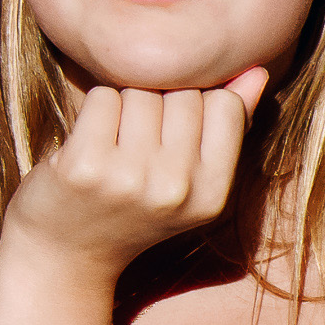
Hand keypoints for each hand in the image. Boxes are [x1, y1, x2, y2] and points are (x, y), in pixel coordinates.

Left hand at [0, 65, 268, 324]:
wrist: (67, 253)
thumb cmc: (133, 206)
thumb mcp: (191, 179)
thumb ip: (229, 125)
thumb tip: (257, 71)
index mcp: (213, 196)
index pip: (226, 106)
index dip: (200, 104)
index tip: (176, 130)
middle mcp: (177, 190)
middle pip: (183, 94)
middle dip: (160, 102)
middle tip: (140, 140)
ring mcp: (131, 179)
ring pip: (141, 91)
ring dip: (125, 103)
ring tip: (116, 142)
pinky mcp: (86, 166)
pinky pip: (104, 97)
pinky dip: (95, 109)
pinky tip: (90, 141)